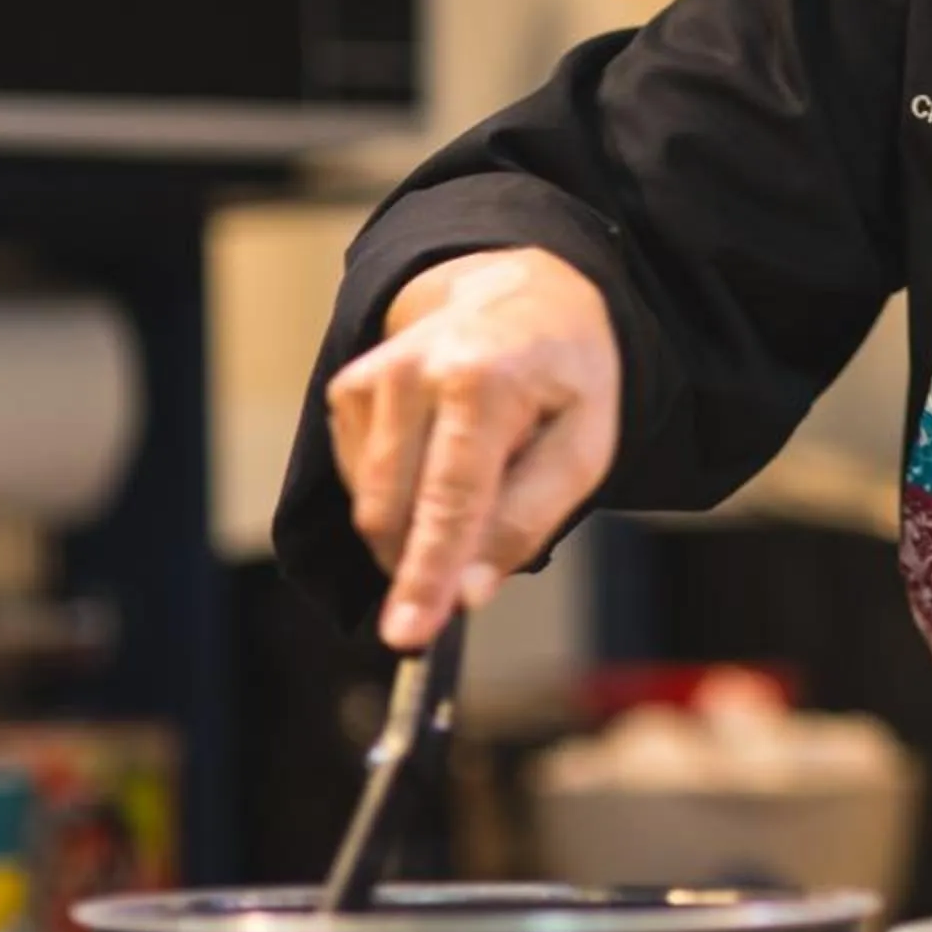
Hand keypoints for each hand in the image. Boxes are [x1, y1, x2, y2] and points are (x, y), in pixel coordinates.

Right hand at [324, 247, 618, 650]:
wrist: (521, 297)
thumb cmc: (563, 379)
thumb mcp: (583, 447)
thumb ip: (527, 522)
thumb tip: (468, 593)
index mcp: (483, 381)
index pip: (450, 499)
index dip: (428, 573)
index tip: (407, 634)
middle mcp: (414, 372)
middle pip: (397, 512)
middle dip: (426, 561)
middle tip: (475, 563)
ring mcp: (371, 378)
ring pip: (373, 507)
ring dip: (419, 526)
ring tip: (479, 476)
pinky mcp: (347, 390)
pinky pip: (362, 485)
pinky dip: (402, 496)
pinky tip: (441, 459)